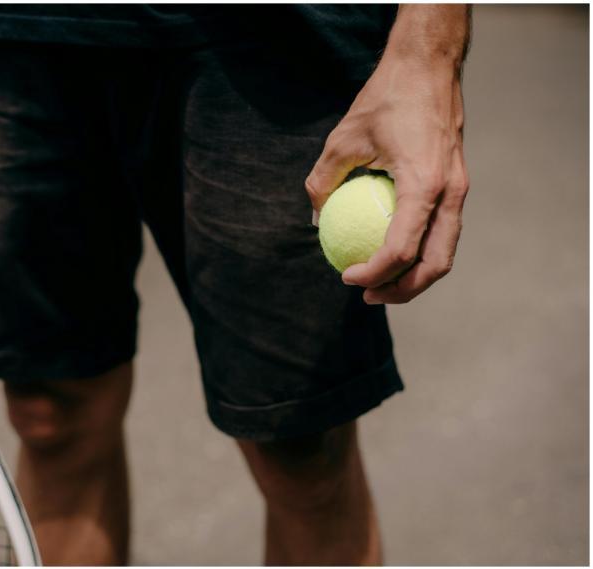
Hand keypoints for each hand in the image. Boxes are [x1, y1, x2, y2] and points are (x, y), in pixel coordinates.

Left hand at [305, 6, 469, 303]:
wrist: (429, 66)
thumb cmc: (385, 99)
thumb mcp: (342, 139)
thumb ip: (323, 181)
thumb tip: (314, 217)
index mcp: (425, 184)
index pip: (401, 249)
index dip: (373, 273)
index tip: (346, 277)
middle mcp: (451, 192)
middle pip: (434, 263)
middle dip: (402, 290)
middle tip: (367, 296)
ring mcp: (460, 189)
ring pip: (444, 251)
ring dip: (414, 275)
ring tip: (379, 282)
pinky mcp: (458, 184)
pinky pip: (442, 231)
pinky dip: (420, 250)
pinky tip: (389, 248)